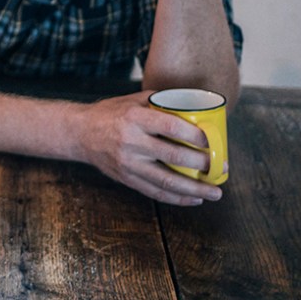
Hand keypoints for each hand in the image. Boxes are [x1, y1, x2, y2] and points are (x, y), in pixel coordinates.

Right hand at [72, 91, 223, 205]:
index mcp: (134, 119)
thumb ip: (161, 104)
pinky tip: (194, 199)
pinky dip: (176, 198)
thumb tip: (196, 107)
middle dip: (202, 164)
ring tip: (215, 193)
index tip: (213, 141)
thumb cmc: (110, 113)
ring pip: (166, 181)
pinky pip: (154, 192)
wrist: (79, 133)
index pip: (172, 128)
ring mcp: (128, 163)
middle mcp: (130, 142)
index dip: (196, 136)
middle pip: (173, 157)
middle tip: (220, 167)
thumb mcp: (133, 101)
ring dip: (194, 190)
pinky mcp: (126, 178)